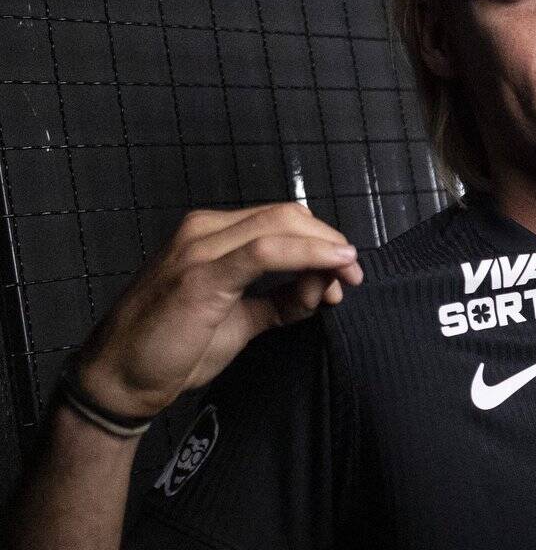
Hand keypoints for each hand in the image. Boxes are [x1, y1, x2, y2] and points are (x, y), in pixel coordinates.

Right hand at [75, 202, 363, 417]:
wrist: (117, 382)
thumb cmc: (172, 351)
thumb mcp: (240, 322)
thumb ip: (281, 302)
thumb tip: (323, 290)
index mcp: (210, 234)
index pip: (282, 219)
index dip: (322, 240)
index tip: (348, 271)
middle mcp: (204, 231)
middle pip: (288, 216)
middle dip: (330, 242)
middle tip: (355, 275)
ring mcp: (199, 249)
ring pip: (282, 225)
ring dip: (325, 249)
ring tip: (349, 277)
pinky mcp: (201, 275)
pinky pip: (267, 252)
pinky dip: (308, 255)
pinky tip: (333, 268)